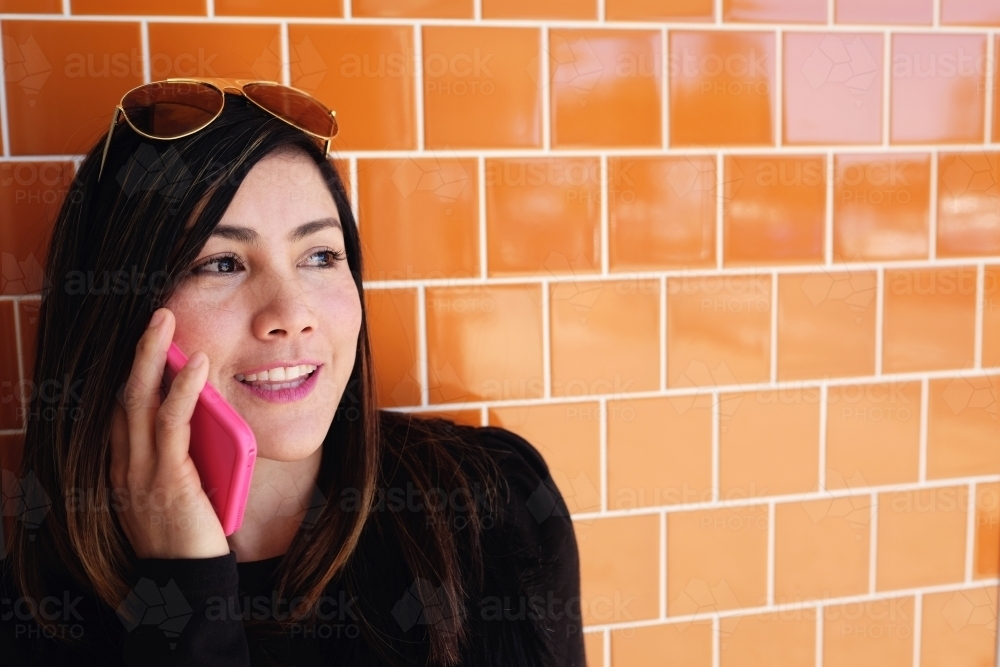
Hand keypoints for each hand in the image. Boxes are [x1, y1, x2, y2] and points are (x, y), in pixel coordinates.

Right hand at [109, 307, 229, 559]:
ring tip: (164, 322)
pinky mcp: (166, 478)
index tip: (153, 339)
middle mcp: (124, 463)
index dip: (135, 370)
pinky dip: (182, 390)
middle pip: (124, 394)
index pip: (124, 407)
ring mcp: (140, 470)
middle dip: (139, 352)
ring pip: (139, 400)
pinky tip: (196, 365)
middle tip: (156, 315)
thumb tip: (211, 413)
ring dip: (152, 357)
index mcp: (125, 465)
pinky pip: (171, 424)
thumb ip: (187, 451)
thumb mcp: (184, 484)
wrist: (186, 580)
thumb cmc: (192, 532)